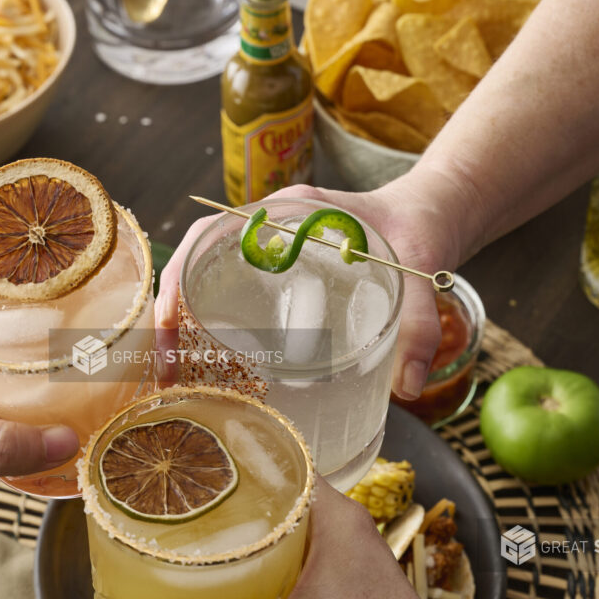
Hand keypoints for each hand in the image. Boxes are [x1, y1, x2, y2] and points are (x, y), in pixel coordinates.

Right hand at [135, 484, 476, 598]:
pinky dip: (246, 576)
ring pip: (269, 538)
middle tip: (168, 506)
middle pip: (265, 499)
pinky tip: (213, 590)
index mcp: (333, 516)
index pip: (277, 463)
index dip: (231, 458)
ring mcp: (330, 565)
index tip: (186, 460)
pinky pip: (276, 573)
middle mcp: (331, 532)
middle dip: (219, 503)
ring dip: (232, 541)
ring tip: (179, 543)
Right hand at [154, 178, 464, 398]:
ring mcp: (269, 254)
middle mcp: (269, 230)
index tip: (169, 318)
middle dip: (170, 313)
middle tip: (166, 369)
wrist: (432, 216)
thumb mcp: (422, 270)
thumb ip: (420, 323)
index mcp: (290, 212)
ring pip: (207, 283)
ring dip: (184, 326)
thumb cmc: (420, 229)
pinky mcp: (279, 279)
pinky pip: (232, 299)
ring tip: (176, 379)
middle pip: (197, 263)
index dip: (182, 273)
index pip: (213, 233)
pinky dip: (212, 332)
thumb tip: (407, 386)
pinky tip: (211, 372)